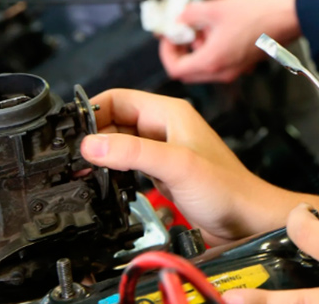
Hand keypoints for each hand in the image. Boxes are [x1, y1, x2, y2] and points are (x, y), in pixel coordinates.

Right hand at [80, 88, 318, 243]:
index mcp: (170, 113)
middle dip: (91, 136)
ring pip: (119, 143)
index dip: (91, 112)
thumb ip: (134, 153)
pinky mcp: (161, 173)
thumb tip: (91, 143)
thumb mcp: (176, 165)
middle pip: (114, 120)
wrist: (247, 220)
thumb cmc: (227, 189)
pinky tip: (104, 183)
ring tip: (83, 170)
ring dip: (100, 154)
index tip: (70, 133)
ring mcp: (162, 150)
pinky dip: (111, 170)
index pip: (117, 98)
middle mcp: (165, 128)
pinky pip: (127, 164)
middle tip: (72, 157)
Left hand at [158, 0, 299, 83]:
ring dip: (194, 54)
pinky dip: (209, 54)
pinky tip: (215, 32)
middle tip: (179, 35)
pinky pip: (218, 66)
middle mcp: (222, 72)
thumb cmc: (255, 13)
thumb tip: (176, 19)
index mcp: (211, 60)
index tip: (169, 36)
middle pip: (187, 73)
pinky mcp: (243, 66)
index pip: (175, 69)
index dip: (166, 52)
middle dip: (178, 54)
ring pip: (202, 71)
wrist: (286, 17)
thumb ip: (188, 14)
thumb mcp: (215, 8)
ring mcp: (234, 71)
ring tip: (198, 30)